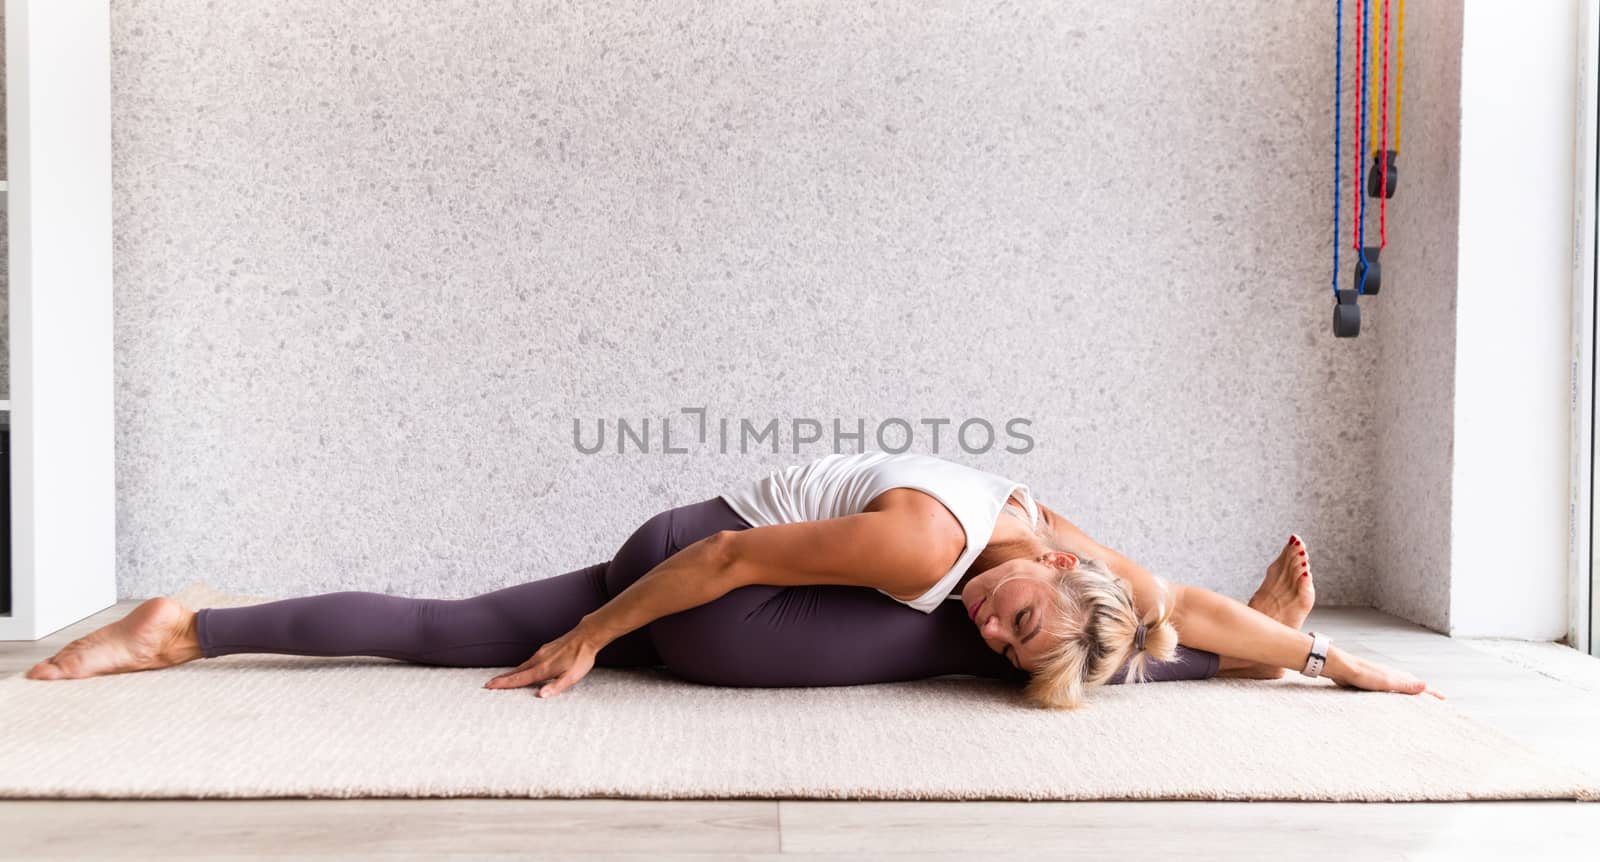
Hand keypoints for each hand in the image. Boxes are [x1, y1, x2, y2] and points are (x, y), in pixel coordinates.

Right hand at [483, 625, 602, 697]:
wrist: (587, 635)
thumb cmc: (581, 658)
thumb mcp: (572, 676)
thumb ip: (556, 687)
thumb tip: (540, 696)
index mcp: (543, 668)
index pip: (519, 679)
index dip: (503, 684)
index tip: (489, 686)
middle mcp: (538, 659)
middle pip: (515, 672)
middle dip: (501, 679)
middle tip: (487, 685)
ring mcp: (541, 653)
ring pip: (521, 666)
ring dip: (509, 673)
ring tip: (501, 679)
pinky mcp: (546, 650)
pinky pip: (528, 661)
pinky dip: (520, 667)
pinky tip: (521, 670)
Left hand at [1325, 649, 1446, 699]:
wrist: (1340, 668)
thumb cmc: (1362, 674)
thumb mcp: (1386, 681)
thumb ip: (1405, 685)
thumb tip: (1425, 686)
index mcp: (1397, 676)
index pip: (1419, 685)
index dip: (1432, 692)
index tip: (1444, 699)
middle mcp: (1391, 675)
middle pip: (1412, 684)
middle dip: (1424, 692)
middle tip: (1435, 699)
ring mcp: (1381, 678)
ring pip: (1400, 687)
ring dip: (1409, 693)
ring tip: (1416, 700)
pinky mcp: (1370, 682)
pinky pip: (1388, 690)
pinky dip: (1395, 695)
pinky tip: (1390, 699)